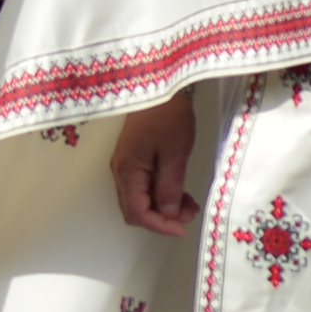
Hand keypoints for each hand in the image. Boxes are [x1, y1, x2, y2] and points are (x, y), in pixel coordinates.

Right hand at [106, 88, 201, 235]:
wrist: (159, 83)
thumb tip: (168, 213)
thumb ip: (170, 187)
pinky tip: (179, 190)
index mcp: (128, 171)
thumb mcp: (175, 153)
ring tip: (189, 203)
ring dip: (163, 206)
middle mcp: (121, 171)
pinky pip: (143, 185)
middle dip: (161, 218)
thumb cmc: (167, 115)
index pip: (138, 213)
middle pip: (135, 209)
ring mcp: (126, 163)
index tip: (183, 228)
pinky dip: (160, 193)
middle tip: (188, 215)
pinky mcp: (134, 156)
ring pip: (140, 198)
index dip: (160, 226)